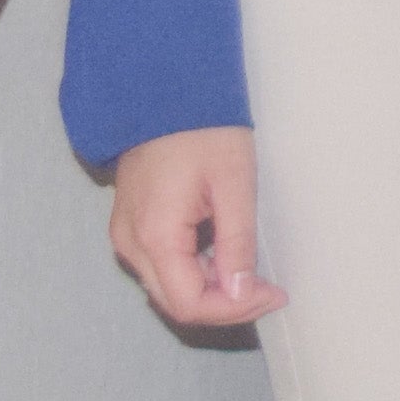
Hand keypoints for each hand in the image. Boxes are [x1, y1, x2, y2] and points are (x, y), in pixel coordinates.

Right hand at [104, 126, 280, 328]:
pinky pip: (162, 266)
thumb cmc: (202, 129)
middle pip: (176, 302)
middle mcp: (131, 243)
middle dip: (225, 304)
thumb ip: (237, 243)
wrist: (165, 91)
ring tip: (251, 273)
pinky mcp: (132, 226)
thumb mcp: (234, 184)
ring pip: (168, 288)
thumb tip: (242, 291)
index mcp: (154, 235)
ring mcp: (127, 235)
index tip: (272, 295)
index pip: (190, 304)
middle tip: (267, 289)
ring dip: (211, 291)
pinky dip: (195, 272)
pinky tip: (225, 257)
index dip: (234, 309)